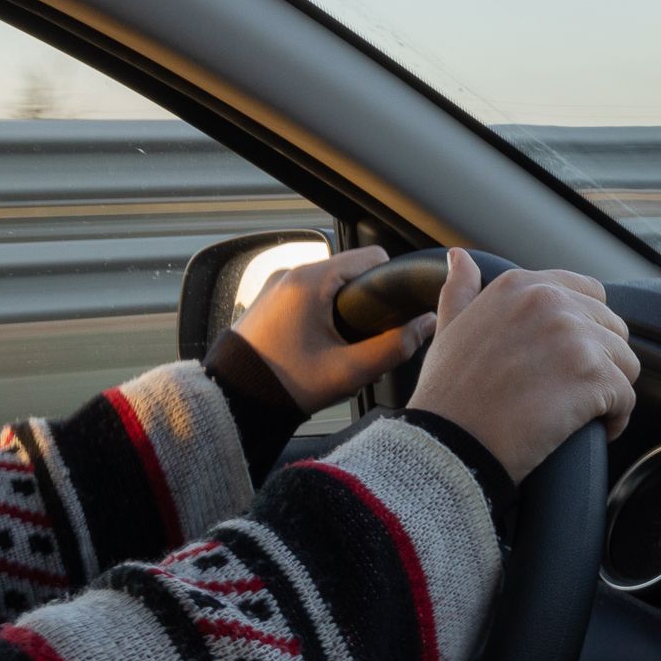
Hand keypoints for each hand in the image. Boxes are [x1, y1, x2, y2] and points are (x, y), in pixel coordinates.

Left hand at [233, 246, 436, 413]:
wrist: (232, 401)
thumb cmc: (286, 386)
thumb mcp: (350, 371)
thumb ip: (396, 346)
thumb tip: (427, 323)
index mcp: (311, 281)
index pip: (372, 258)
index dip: (392, 284)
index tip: (395, 314)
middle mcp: (291, 274)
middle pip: (351, 271)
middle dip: (368, 302)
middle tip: (369, 338)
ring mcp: (276, 285)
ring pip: (330, 284)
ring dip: (345, 309)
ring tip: (345, 345)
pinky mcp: (269, 301)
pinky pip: (308, 295)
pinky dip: (323, 313)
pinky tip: (323, 344)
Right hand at [409, 249, 639, 482]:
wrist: (448, 444)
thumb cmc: (448, 395)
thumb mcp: (448, 330)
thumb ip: (460, 290)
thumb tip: (461, 258)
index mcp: (520, 286)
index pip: (589, 293)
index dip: (588, 329)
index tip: (571, 360)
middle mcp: (550, 302)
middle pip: (612, 328)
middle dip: (601, 362)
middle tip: (575, 392)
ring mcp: (575, 337)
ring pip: (625, 362)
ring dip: (611, 390)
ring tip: (587, 413)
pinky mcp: (592, 377)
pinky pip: (627, 397)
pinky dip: (617, 419)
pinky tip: (598, 430)